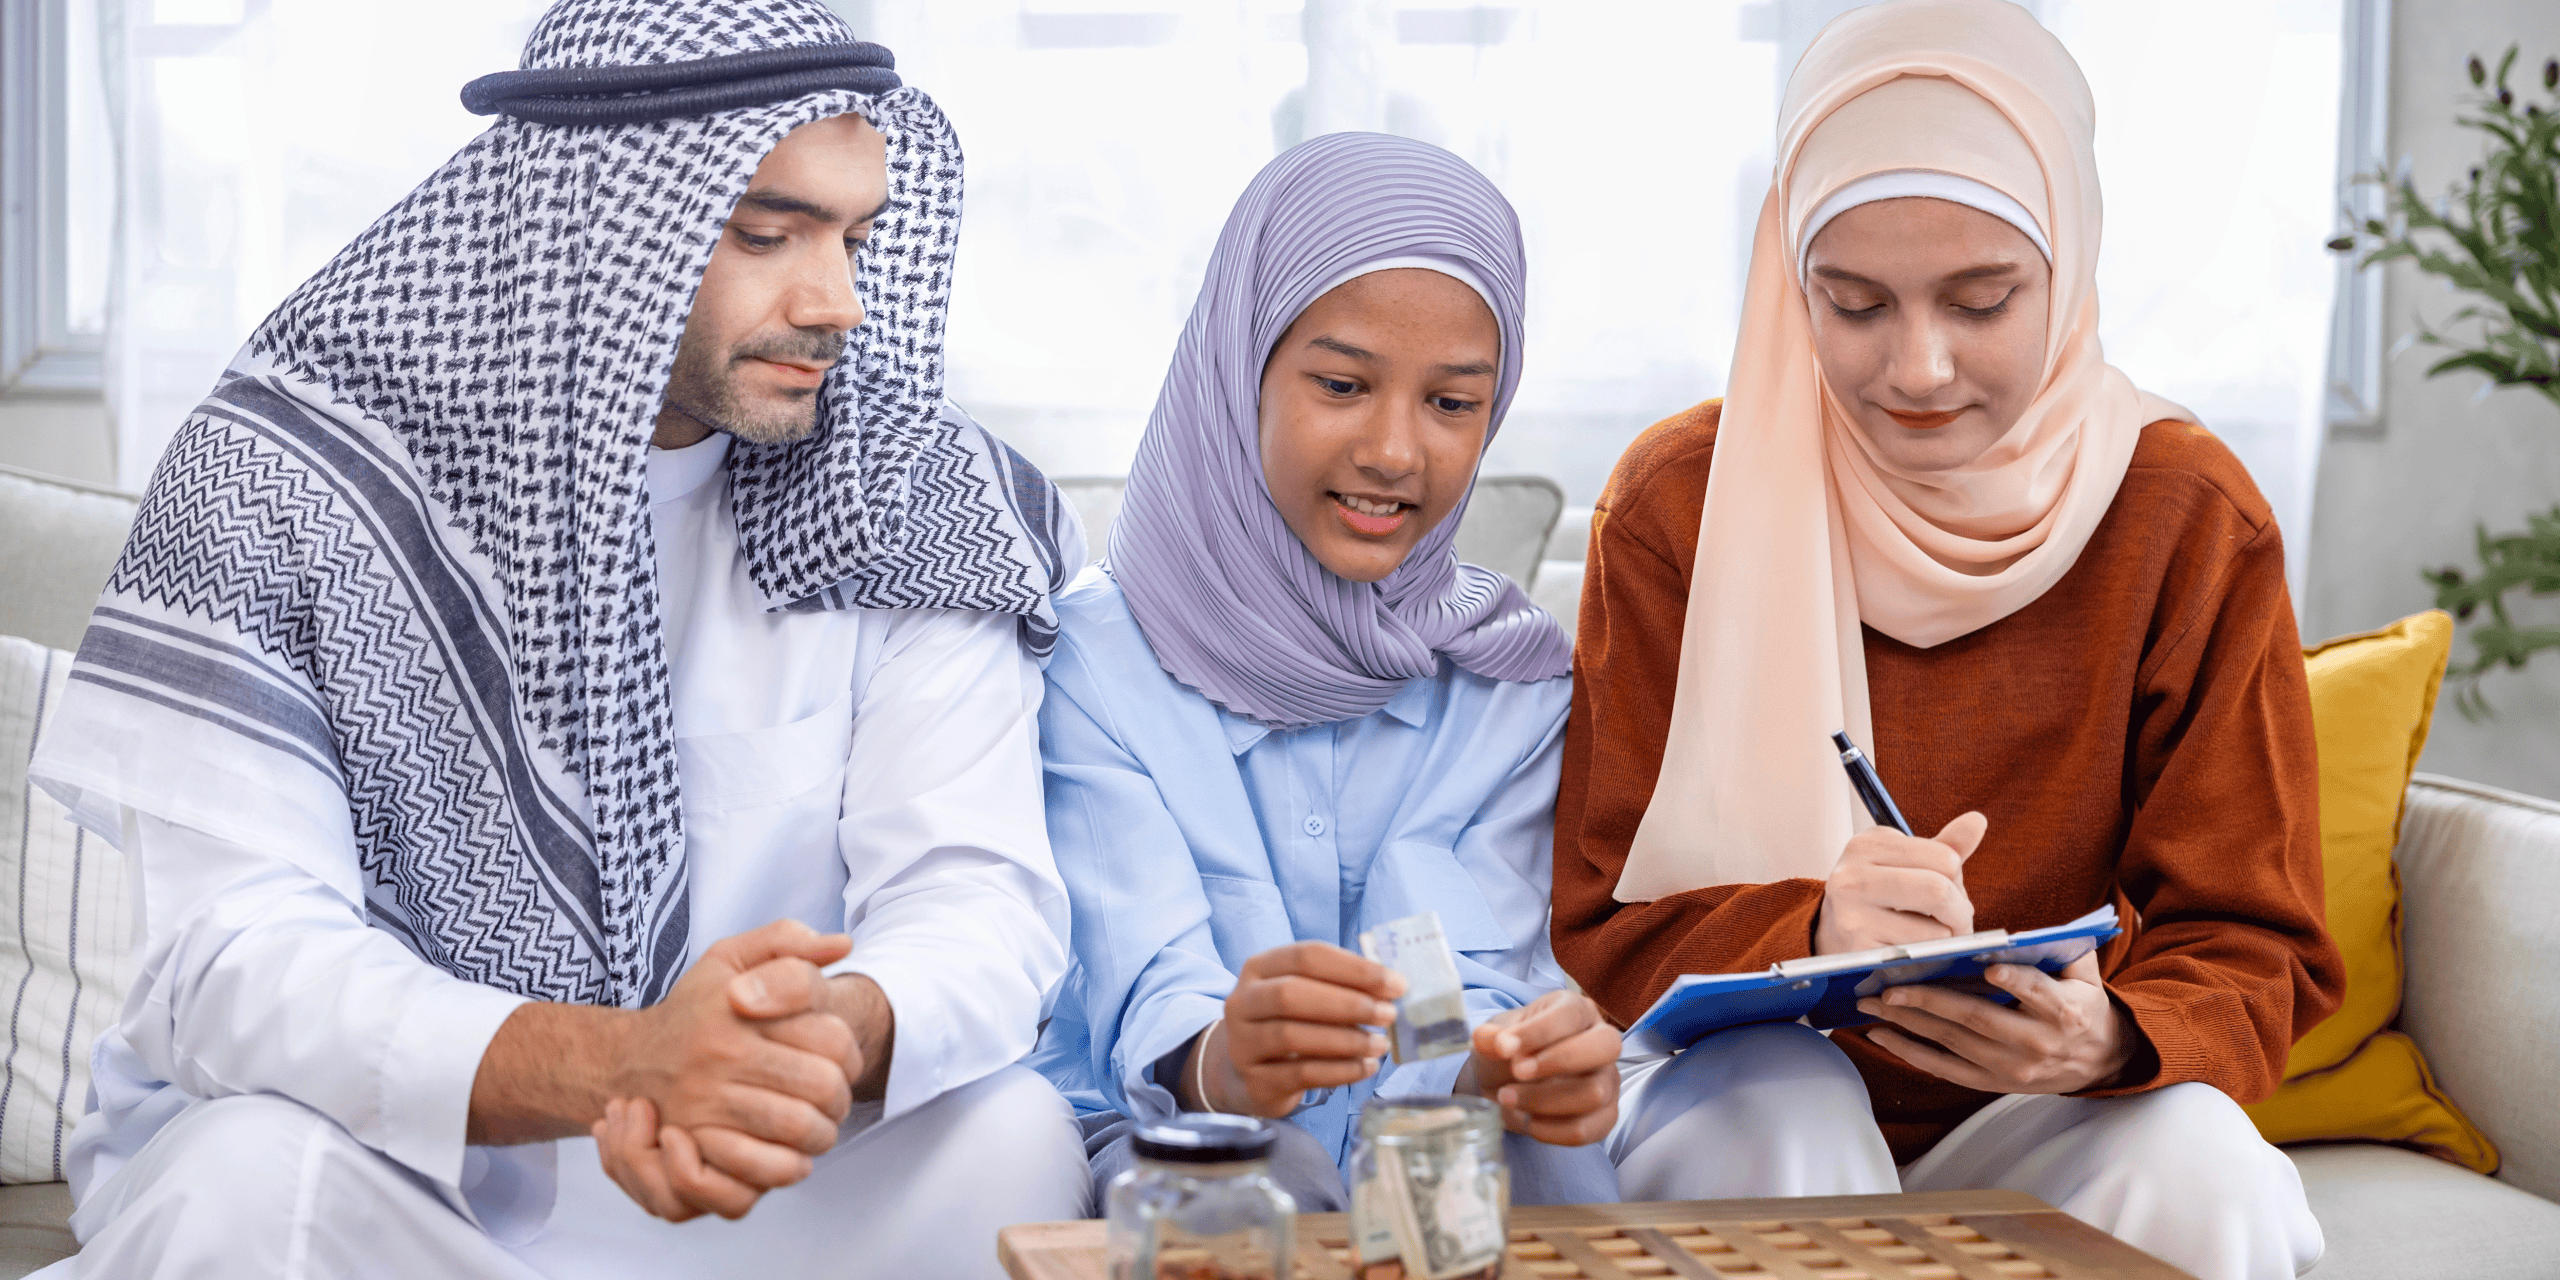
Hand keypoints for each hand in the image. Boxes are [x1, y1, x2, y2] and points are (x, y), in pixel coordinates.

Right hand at [596, 920, 855, 1218]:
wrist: (630, 1060)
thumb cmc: (693, 1009)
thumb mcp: (730, 958)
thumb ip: (785, 940)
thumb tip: (842, 944)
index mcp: (737, 1009)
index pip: (830, 1036)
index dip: (850, 1051)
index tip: (841, 1059)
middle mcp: (720, 1056)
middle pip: (821, 1085)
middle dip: (841, 1096)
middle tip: (834, 1098)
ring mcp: (705, 1104)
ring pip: (798, 1127)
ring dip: (822, 1133)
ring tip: (819, 1125)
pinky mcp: (696, 1145)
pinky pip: (761, 1168)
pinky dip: (789, 1166)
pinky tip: (793, 1155)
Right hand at [1188, 942, 1400, 1117]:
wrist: (1249, 1073)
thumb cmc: (1290, 1023)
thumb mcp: (1306, 994)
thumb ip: (1342, 986)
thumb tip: (1392, 988)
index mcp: (1259, 968)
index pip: (1307, 956)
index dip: (1355, 968)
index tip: (1396, 984)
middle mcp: (1242, 1001)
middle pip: (1292, 993)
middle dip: (1348, 1003)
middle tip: (1388, 1015)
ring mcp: (1243, 1043)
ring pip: (1292, 1035)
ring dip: (1346, 1040)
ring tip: (1380, 1044)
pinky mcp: (1256, 1081)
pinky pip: (1301, 1074)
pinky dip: (1340, 1071)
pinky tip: (1366, 1067)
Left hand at [1460, 991, 1620, 1145]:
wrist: (1506, 1085)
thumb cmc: (1508, 1053)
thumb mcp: (1494, 1039)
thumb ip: (1492, 1038)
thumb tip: (1491, 1040)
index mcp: (1577, 1011)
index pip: (1571, 1013)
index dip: (1538, 1031)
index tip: (1504, 1047)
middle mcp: (1601, 1041)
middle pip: (1606, 1046)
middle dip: (1559, 1061)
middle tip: (1517, 1071)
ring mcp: (1608, 1080)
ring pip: (1594, 1093)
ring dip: (1544, 1100)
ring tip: (1508, 1097)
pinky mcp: (1604, 1116)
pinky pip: (1587, 1129)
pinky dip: (1552, 1131)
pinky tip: (1528, 1122)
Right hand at [1815, 811, 1986, 954]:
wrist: (1832, 932)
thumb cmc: (1878, 895)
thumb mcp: (1906, 863)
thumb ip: (1945, 846)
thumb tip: (1977, 821)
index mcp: (1868, 844)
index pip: (1944, 857)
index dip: (1956, 877)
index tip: (1947, 888)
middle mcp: (1853, 875)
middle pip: (1938, 890)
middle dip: (1961, 911)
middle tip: (1958, 920)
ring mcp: (1852, 914)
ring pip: (1934, 927)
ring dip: (1948, 937)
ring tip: (1935, 935)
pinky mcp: (1859, 949)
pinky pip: (1920, 953)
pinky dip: (1929, 955)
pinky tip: (1916, 949)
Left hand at [1856, 952, 2139, 1094]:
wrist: (2099, 1061)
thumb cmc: (2083, 1006)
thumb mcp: (2086, 976)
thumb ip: (2064, 950)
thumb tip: (2025, 932)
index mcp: (2065, 1012)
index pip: (2039, 995)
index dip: (2016, 982)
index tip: (1990, 967)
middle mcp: (2035, 1044)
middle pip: (1977, 1019)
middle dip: (1929, 1000)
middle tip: (1888, 985)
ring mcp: (2011, 1068)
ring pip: (1952, 1043)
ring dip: (1908, 1023)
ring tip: (1871, 1003)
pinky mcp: (1992, 1083)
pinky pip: (1943, 1069)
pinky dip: (1909, 1052)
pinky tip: (1880, 1035)